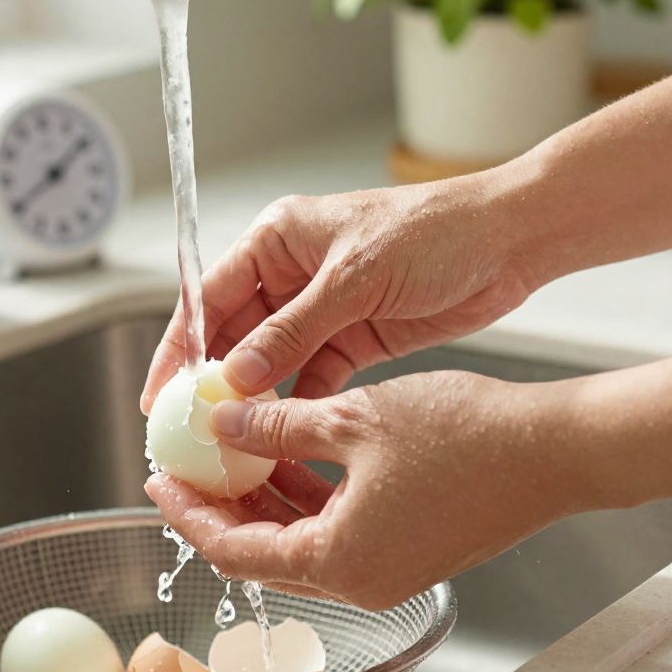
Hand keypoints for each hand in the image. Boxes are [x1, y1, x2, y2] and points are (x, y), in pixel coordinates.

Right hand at [140, 173, 540, 411]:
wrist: (510, 242)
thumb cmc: (436, 231)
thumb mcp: (355, 279)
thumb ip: (293, 330)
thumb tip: (238, 375)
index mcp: (279, 239)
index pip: (210, 296)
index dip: (180, 346)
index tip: (161, 392)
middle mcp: (293, 273)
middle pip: (233, 332)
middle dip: (211, 380)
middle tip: (188, 429)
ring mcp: (323, 309)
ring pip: (269, 361)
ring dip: (253, 397)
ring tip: (229, 440)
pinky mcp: (355, 338)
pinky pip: (311, 377)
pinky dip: (296, 403)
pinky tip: (280, 435)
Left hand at [144, 371, 594, 609]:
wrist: (555, 449)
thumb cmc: (469, 436)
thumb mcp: (353, 418)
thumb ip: (277, 426)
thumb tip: (225, 426)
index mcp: (339, 560)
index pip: (234, 550)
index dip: (190, 514)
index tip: (161, 481)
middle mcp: (361, 580)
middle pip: (264, 553)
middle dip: (223, 507)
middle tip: (192, 465)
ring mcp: (389, 571)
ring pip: (302, 542)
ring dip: (266, 500)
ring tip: (238, 449)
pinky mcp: (411, 551)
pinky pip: (339, 534)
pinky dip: (309, 499)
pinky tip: (295, 454)